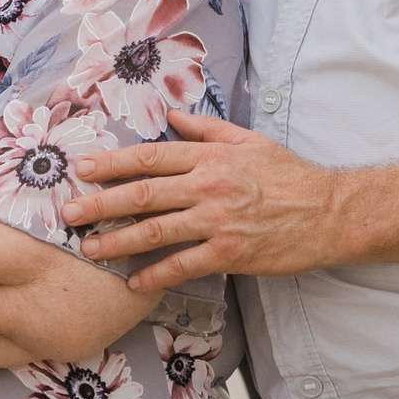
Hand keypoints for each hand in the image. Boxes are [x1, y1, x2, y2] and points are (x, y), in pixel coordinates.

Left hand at [63, 110, 356, 291]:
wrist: (329, 212)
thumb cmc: (288, 176)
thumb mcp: (248, 140)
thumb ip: (207, 129)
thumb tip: (173, 117)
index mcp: (210, 157)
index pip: (150, 158)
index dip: (112, 163)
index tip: (82, 169)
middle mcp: (209, 186)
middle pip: (143, 193)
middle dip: (101, 202)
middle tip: (69, 212)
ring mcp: (218, 221)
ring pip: (157, 230)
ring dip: (118, 241)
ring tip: (90, 249)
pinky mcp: (231, 252)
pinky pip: (185, 265)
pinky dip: (156, 274)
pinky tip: (134, 282)